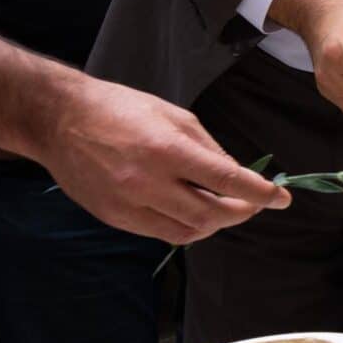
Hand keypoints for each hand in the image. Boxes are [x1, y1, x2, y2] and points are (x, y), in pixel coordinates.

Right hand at [25, 72, 288, 243]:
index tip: (283, 198)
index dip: (261, 193)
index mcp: (167, 150)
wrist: (59, 120)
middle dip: (242, 212)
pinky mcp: (114, 218)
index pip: (227, 181)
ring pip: (188, 232)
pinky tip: (193, 211)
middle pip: (212, 215)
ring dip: (216, 224)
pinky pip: (162, 233)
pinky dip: (186, 227)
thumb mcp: (175, 116)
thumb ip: (209, 149)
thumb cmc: (120, 109)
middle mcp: (147, 183)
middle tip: (254, 203)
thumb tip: (236, 176)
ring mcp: (128, 205)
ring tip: (225, 207)